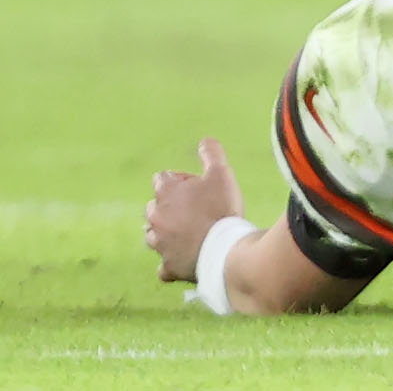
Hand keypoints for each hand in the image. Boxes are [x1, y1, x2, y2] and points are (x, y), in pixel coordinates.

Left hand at [145, 139, 244, 283]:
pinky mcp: (168, 266)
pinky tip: (183, 258)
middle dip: (171, 207)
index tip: (200, 186)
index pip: (162, 179)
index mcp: (165, 193)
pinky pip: (163, 266)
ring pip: (154, 235)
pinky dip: (170, 262)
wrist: (224, 249)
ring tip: (191, 232)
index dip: (181, 180)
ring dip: (167, 233)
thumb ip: (211, 154)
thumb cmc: (221, 208)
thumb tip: (205, 140)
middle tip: (199, 209)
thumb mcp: (221, 173)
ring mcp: (159, 244)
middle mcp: (155, 218)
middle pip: (155, 207)